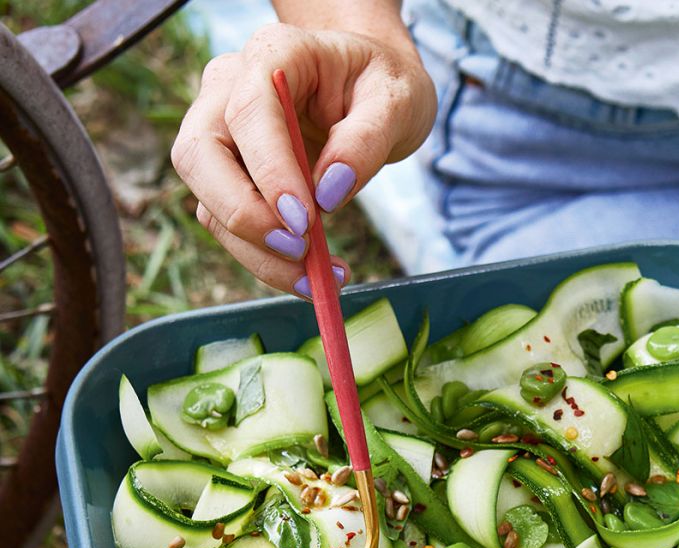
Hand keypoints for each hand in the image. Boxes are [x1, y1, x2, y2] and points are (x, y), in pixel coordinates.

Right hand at [171, 21, 435, 293]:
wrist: (369, 90)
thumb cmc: (380, 86)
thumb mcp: (397, 102)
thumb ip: (366, 141)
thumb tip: (329, 193)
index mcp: (273, 55)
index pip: (248, 112)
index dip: (269, 171)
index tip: (305, 222)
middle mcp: (229, 88)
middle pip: (200, 156)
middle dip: (244, 215)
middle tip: (300, 253)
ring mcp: (220, 133)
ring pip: (209, 201)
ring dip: (258, 253)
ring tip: (320, 281)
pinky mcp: (227, 177)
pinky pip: (230, 226)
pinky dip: (266, 260)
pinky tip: (313, 276)